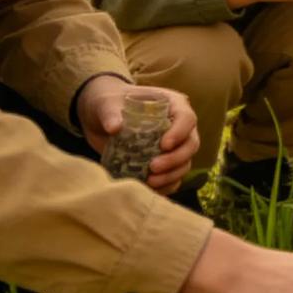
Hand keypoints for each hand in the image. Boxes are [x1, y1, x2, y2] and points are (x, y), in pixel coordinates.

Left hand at [78, 77, 198, 193]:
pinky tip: (150, 189)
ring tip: (149, 181)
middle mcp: (178, 125)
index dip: (179, 133)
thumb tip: (114, 128)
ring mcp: (173, 145)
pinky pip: (174, 176)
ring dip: (171, 175)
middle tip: (153, 167)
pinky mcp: (163, 161)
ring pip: (185, 162)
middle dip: (175, 159)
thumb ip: (110, 113)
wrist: (100, 117)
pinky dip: (166, 185)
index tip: (163, 145)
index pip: (187, 118)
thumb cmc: (108, 103)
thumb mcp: (106, 104)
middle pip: (191, 144)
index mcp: (172, 104)